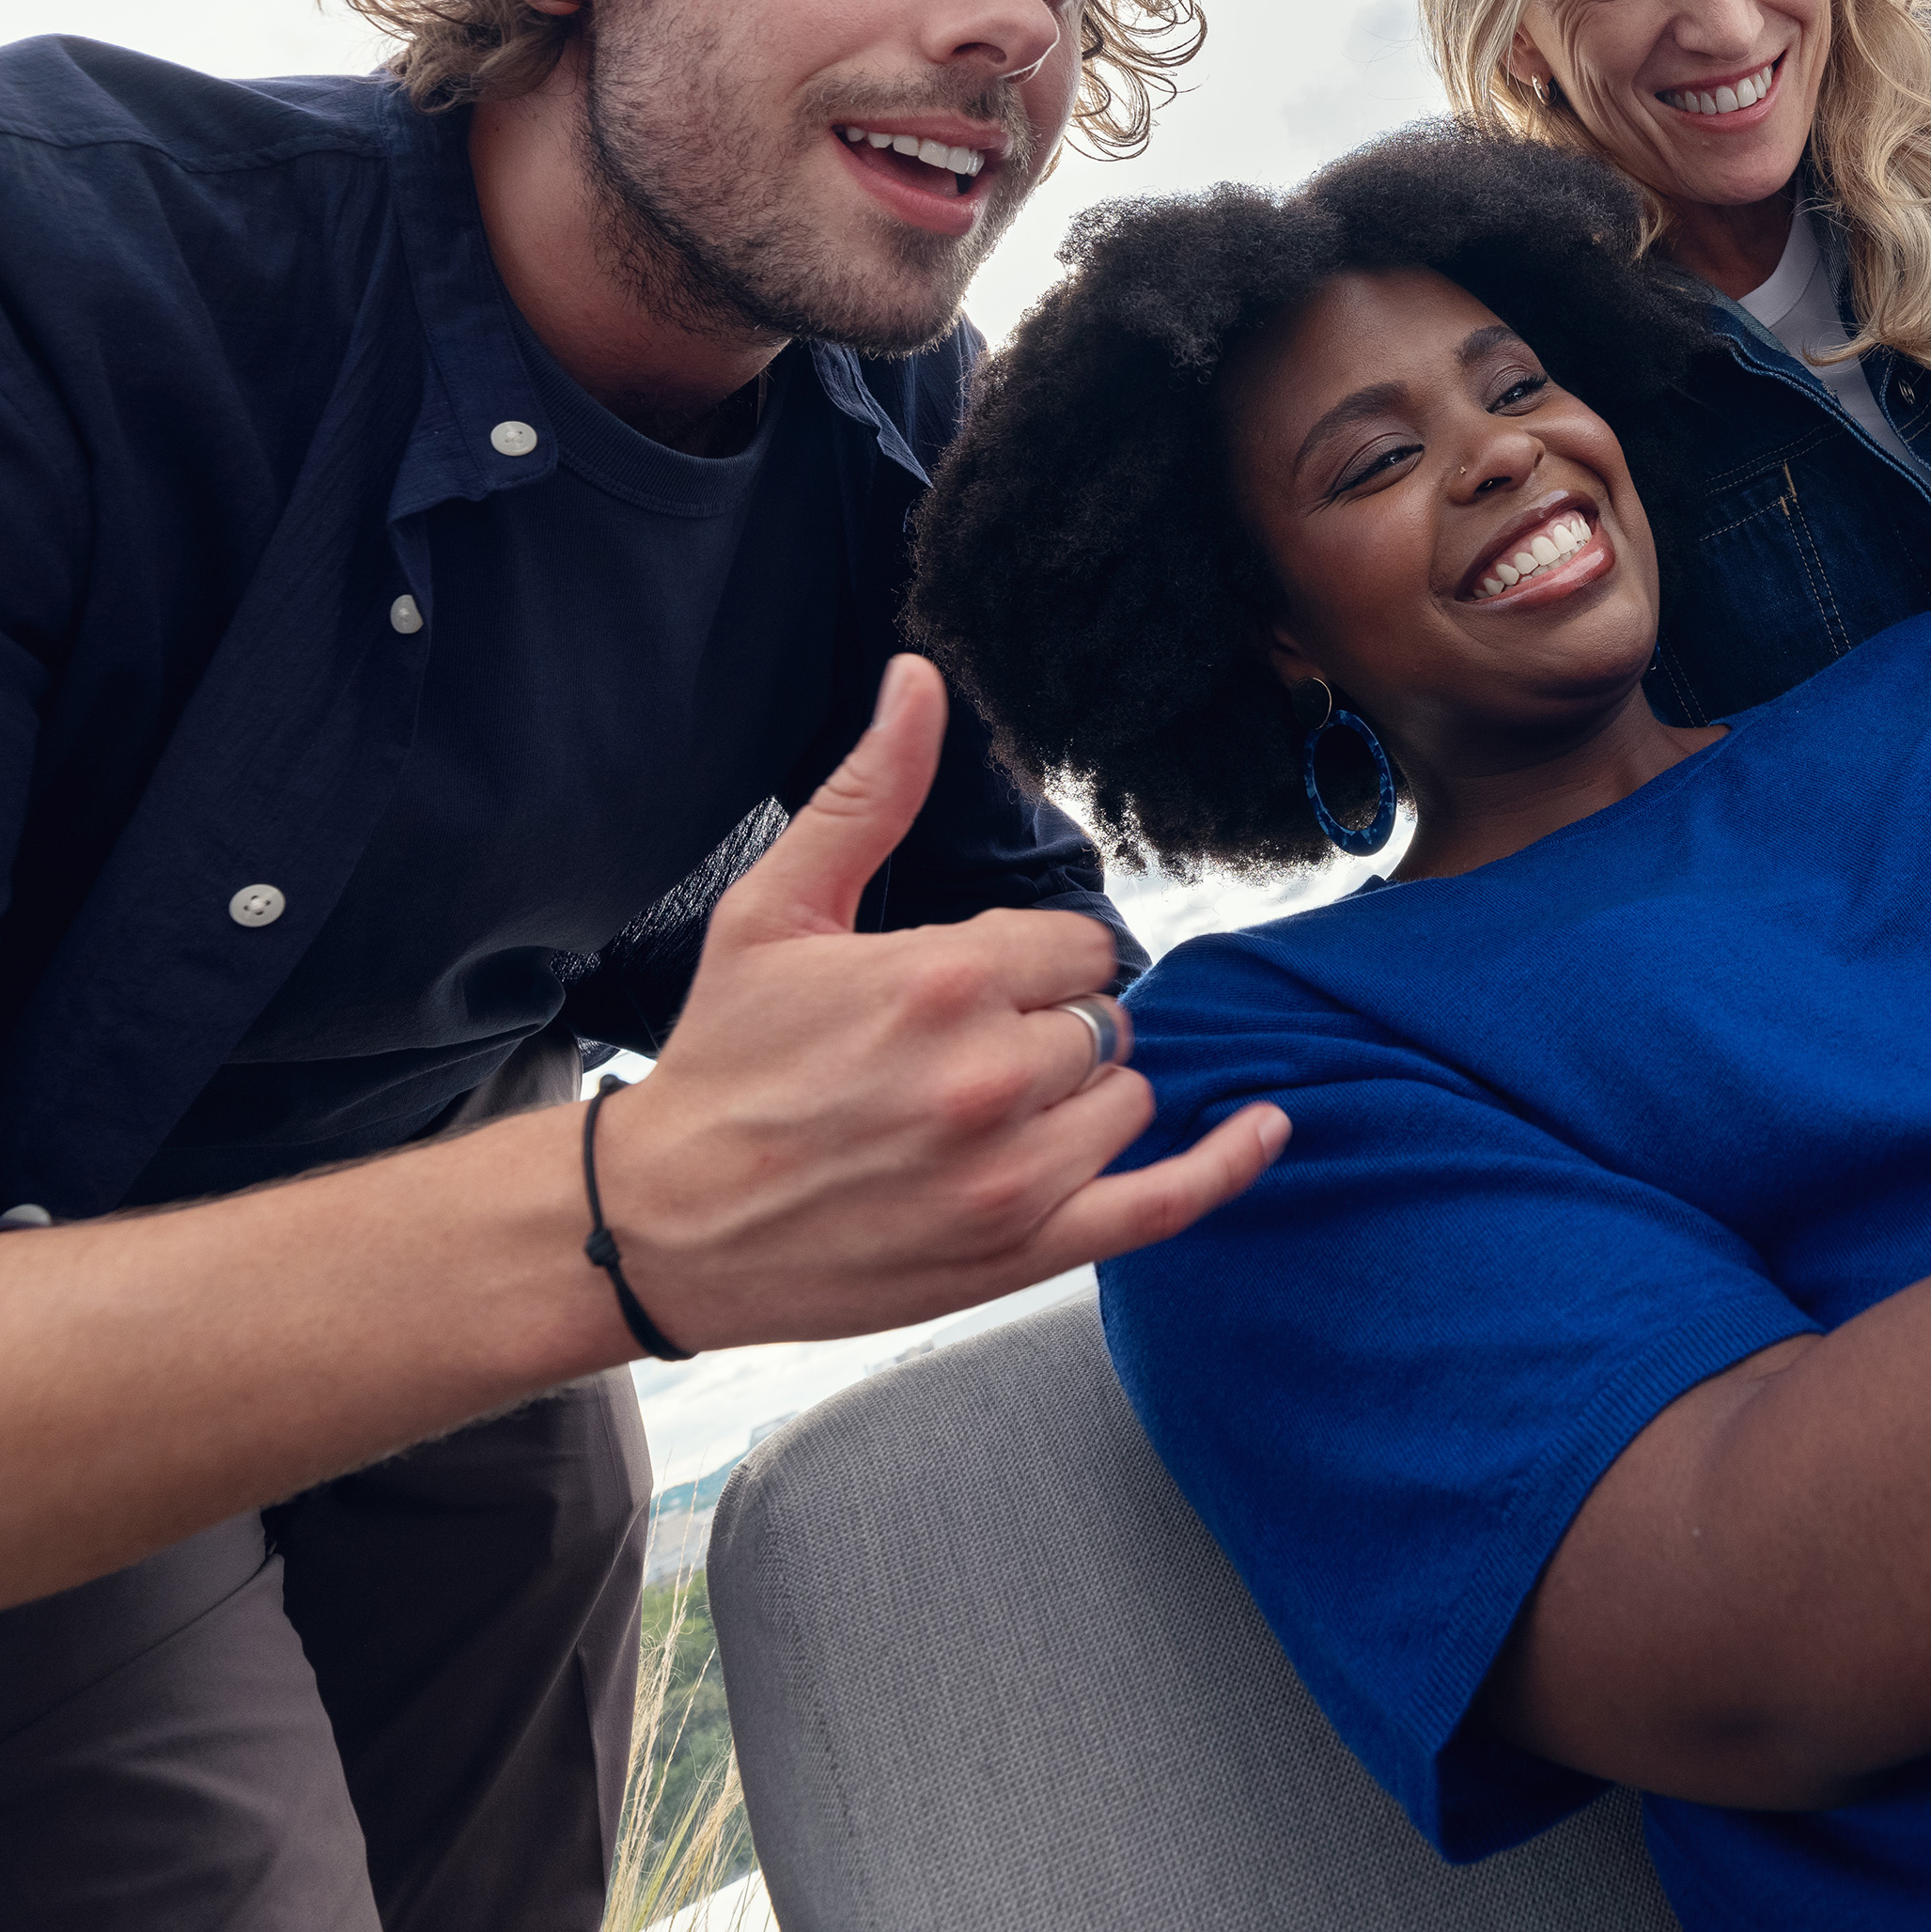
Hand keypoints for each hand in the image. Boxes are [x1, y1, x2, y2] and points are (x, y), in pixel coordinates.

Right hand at [598, 655, 1283, 1347]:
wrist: (662, 1222)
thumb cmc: (720, 1060)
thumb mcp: (778, 910)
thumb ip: (867, 793)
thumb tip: (919, 679)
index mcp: (948, 978)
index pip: (1079, 944)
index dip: (1034, 962)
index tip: (973, 987)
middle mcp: (993, 1075)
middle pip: (1105, 1022)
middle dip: (1051, 1028)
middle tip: (959, 1055)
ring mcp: (1014, 1173)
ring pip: (1130, 1098)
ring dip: (1084, 1097)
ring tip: (989, 1110)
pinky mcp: (1024, 1251)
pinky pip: (1168, 1203)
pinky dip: (1228, 1164)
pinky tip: (1268, 1127)